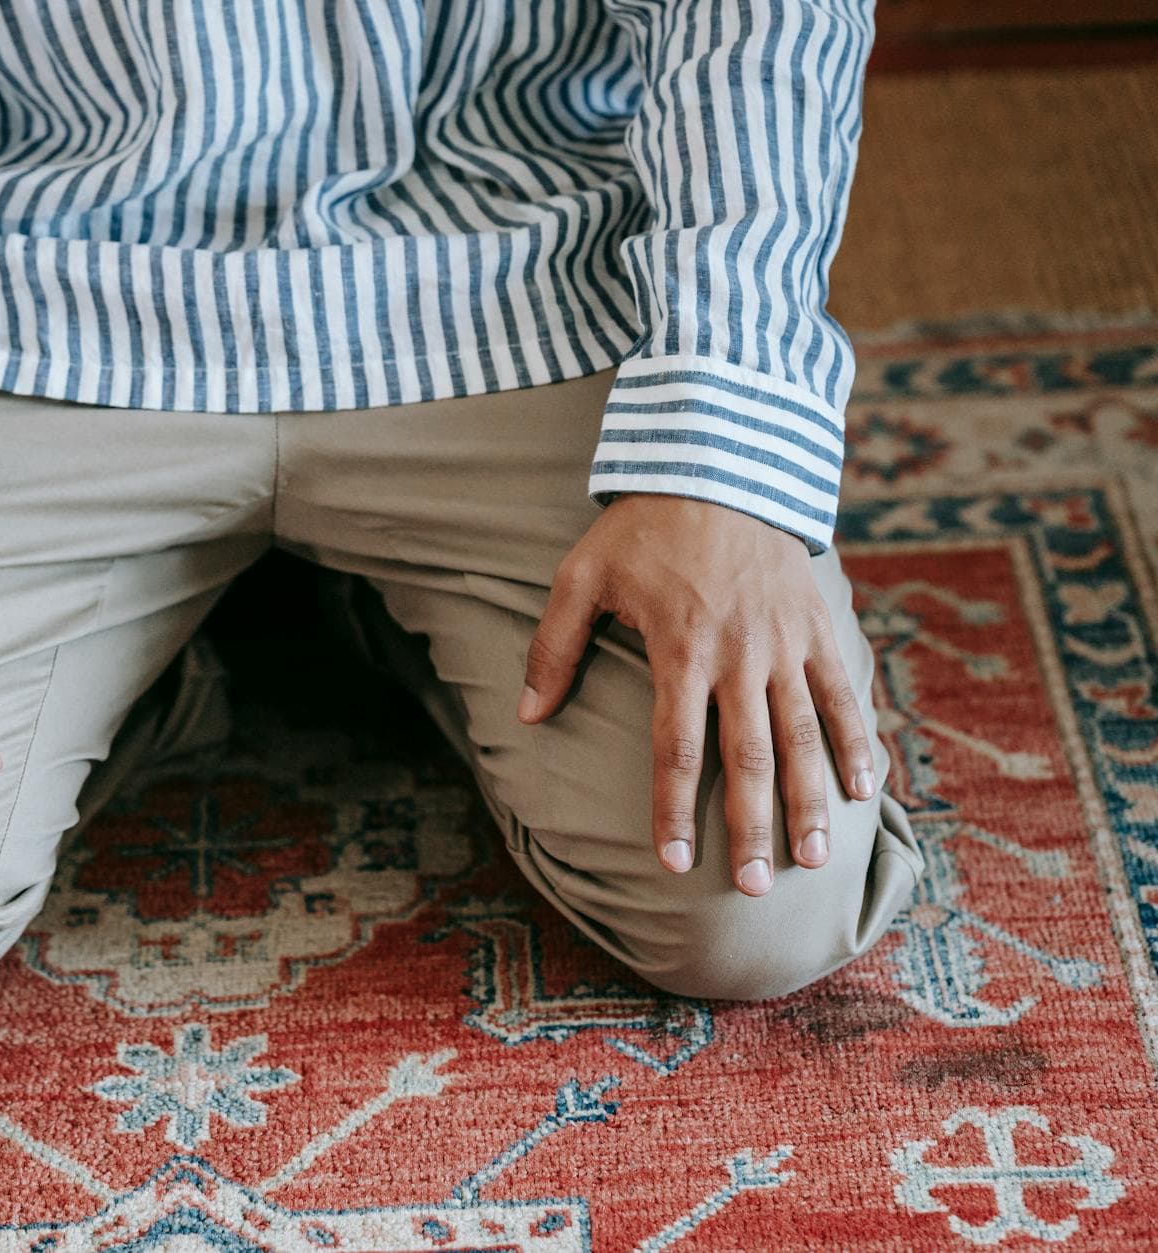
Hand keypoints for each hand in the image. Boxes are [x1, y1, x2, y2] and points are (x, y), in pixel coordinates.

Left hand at [517, 495, 874, 895]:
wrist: (720, 462)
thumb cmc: (641, 527)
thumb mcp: (581, 576)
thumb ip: (554, 647)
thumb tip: (527, 714)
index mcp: (680, 648)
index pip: (676, 748)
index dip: (674, 810)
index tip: (671, 863)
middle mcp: (740, 654)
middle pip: (749, 757)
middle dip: (752, 827)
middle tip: (753, 889)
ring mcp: (786, 642)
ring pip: (803, 736)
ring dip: (810, 802)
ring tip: (810, 862)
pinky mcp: (817, 626)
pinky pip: (842, 693)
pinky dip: (858, 742)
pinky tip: (866, 791)